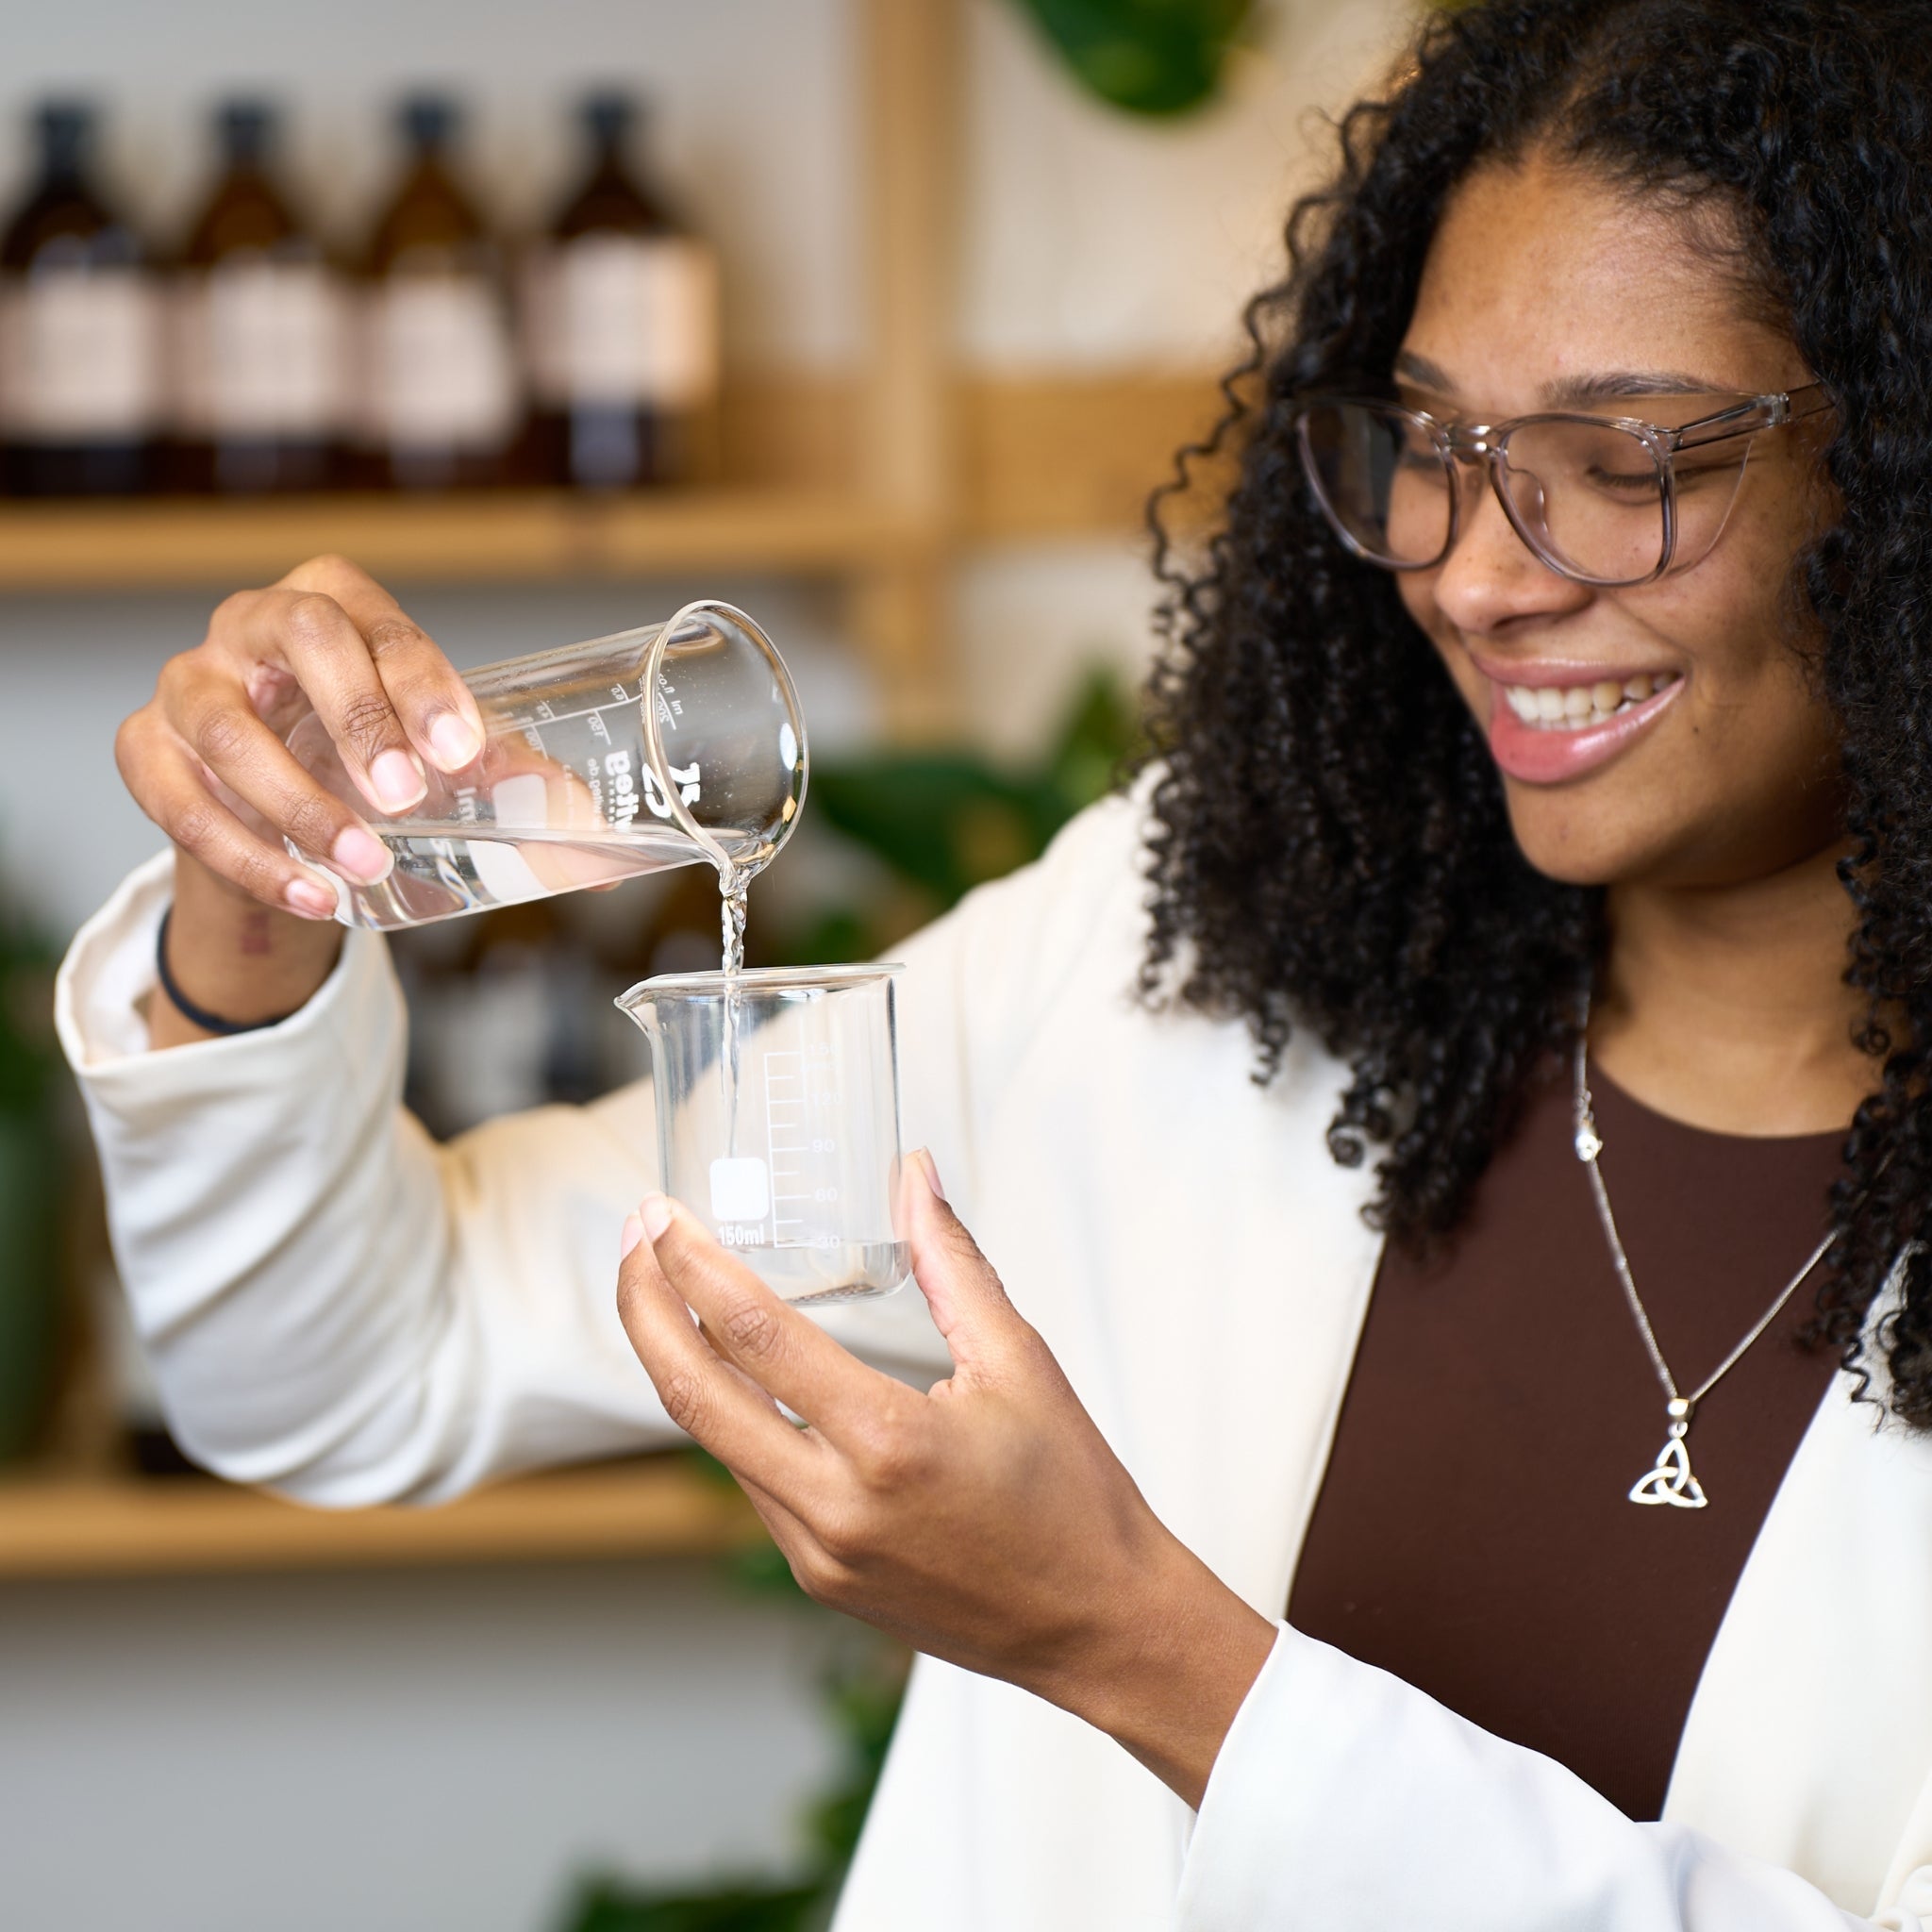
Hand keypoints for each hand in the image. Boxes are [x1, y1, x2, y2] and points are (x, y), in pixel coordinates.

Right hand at [116, 553, 483, 919]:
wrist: (279, 815)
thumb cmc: (366, 759)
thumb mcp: (439, 758)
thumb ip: (514, 787)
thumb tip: (601, 851)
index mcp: (333, 602)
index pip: (378, 621)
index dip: (421, 681)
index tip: (462, 750)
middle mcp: (252, 624)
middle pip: (301, 634)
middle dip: (360, 715)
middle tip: (407, 796)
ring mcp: (189, 683)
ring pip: (229, 728)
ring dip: (301, 804)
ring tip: (362, 864)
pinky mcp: (145, 752)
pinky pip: (181, 803)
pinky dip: (249, 858)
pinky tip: (309, 896)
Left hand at [615, 1151, 1277, 1808]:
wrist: (1101, 1626)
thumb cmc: (1073, 1497)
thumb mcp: (1021, 1362)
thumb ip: (952, 1264)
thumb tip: (913, 1173)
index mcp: (889, 1443)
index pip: (755, 1337)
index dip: (693, 1266)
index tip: (662, 1215)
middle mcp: (837, 1507)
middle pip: (695, 1398)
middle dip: (644, 1311)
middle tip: (630, 1242)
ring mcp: (819, 1555)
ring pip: (715, 1446)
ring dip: (679, 1366)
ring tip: (663, 1294)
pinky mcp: (820, 1580)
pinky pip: (753, 1487)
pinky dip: (730, 1423)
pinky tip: (732, 1375)